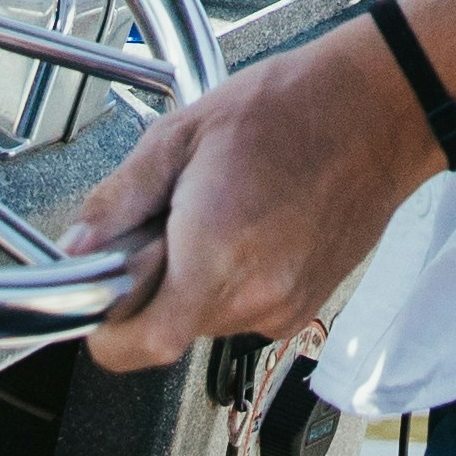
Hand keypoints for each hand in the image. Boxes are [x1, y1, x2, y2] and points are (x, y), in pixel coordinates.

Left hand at [66, 22, 443, 378]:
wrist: (380, 109)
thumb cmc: (290, 110)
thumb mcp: (182, 136)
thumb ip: (120, 200)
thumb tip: (76, 245)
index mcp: (213, 259)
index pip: (141, 346)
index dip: (108, 334)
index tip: (99, 305)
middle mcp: (253, 298)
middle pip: (170, 328)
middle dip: (154, 284)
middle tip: (167, 221)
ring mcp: (286, 307)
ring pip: (208, 316)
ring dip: (196, 277)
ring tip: (219, 209)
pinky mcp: (308, 304)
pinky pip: (247, 307)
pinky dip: (233, 276)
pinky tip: (252, 220)